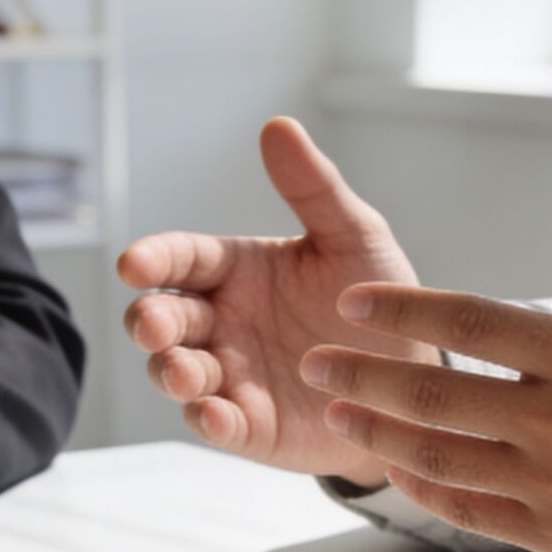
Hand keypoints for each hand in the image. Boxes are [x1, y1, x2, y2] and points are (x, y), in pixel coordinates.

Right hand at [117, 117, 430, 484]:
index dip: (153, 259)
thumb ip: (314, 188)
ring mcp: (232, 376)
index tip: (133, 264)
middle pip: (164, 318)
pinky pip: (217, 424)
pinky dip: (208, 421)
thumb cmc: (379, 301)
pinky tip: (214, 416)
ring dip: (170, 372)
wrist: (417, 376)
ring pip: (177, 372)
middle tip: (156, 326)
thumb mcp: (355, 237)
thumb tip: (278, 126)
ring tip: (183, 373)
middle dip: (150, 321)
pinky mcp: (250, 426)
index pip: (180, 259)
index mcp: (237, 271)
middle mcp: (223, 322)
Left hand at [300, 151, 551, 551]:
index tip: (356, 301)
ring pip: (445, 457)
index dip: (406, 310)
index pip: (475, 324)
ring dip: (383, 434)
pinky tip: (401, 471)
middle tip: (315, 361)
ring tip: (337, 413)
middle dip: (367, 374)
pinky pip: (477, 512)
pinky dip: (431, 490)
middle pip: (439, 394)